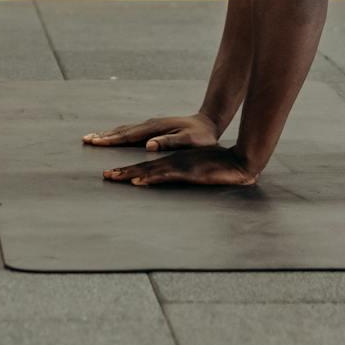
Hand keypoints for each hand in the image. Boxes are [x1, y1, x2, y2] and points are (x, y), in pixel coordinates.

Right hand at [82, 112, 218, 151]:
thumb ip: (168, 142)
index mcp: (154, 129)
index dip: (110, 140)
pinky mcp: (153, 128)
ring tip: (94, 137)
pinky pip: (130, 131)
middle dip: (103, 136)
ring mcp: (150, 125)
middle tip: (85, 139)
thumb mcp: (188, 140)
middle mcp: (149, 125)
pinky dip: (118, 134)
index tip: (95, 142)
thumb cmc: (200, 136)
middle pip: (121, 131)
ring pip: (124, 130)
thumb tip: (148, 145)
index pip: (128, 136)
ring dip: (108, 134)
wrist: (208, 122)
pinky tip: (115, 137)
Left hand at [102, 146, 257, 187]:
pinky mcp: (187, 172)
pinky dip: (149, 178)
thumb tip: (175, 182)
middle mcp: (173, 162)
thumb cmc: (222, 167)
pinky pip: (164, 176)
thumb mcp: (199, 172)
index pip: (148, 166)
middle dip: (122, 171)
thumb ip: (186, 176)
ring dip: (129, 174)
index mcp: (174, 162)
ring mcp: (179, 166)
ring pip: (149, 170)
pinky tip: (138, 181)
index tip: (113, 173)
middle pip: (143, 167)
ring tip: (112, 176)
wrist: (240, 162)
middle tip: (104, 175)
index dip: (129, 170)